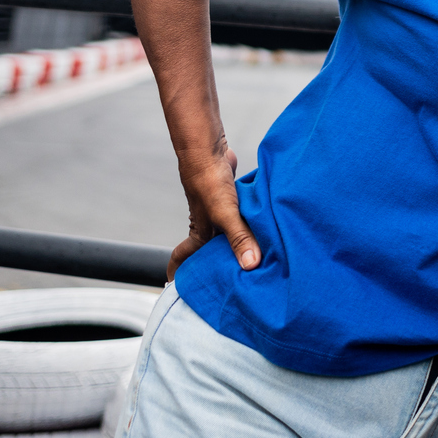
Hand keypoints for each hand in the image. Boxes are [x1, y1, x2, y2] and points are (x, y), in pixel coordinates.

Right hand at [169, 144, 259, 277]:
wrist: (208, 151)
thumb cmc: (210, 183)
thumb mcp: (226, 214)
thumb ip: (239, 239)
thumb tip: (250, 265)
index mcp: (201, 232)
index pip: (184, 256)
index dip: (179, 271)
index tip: (173, 286)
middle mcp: (209, 223)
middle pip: (208, 248)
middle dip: (214, 262)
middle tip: (226, 278)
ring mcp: (220, 209)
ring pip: (226, 231)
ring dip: (235, 241)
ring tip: (251, 255)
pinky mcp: (232, 196)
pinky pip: (240, 215)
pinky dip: (249, 222)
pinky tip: (264, 226)